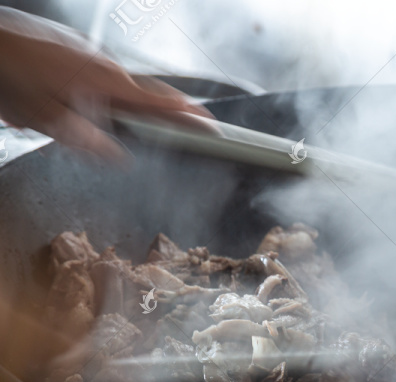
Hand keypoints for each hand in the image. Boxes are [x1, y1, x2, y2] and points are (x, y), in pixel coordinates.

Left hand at [0, 7, 212, 161]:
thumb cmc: (10, 76)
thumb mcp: (48, 120)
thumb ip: (89, 141)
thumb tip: (119, 159)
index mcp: (107, 83)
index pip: (161, 103)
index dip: (189, 116)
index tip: (212, 125)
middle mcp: (104, 63)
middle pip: (148, 90)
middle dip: (169, 107)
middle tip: (190, 121)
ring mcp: (88, 51)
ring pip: (119, 82)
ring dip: (124, 101)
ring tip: (120, 118)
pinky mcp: (71, 45)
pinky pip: (98, 71)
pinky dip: (101, 88)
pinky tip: (79, 97)